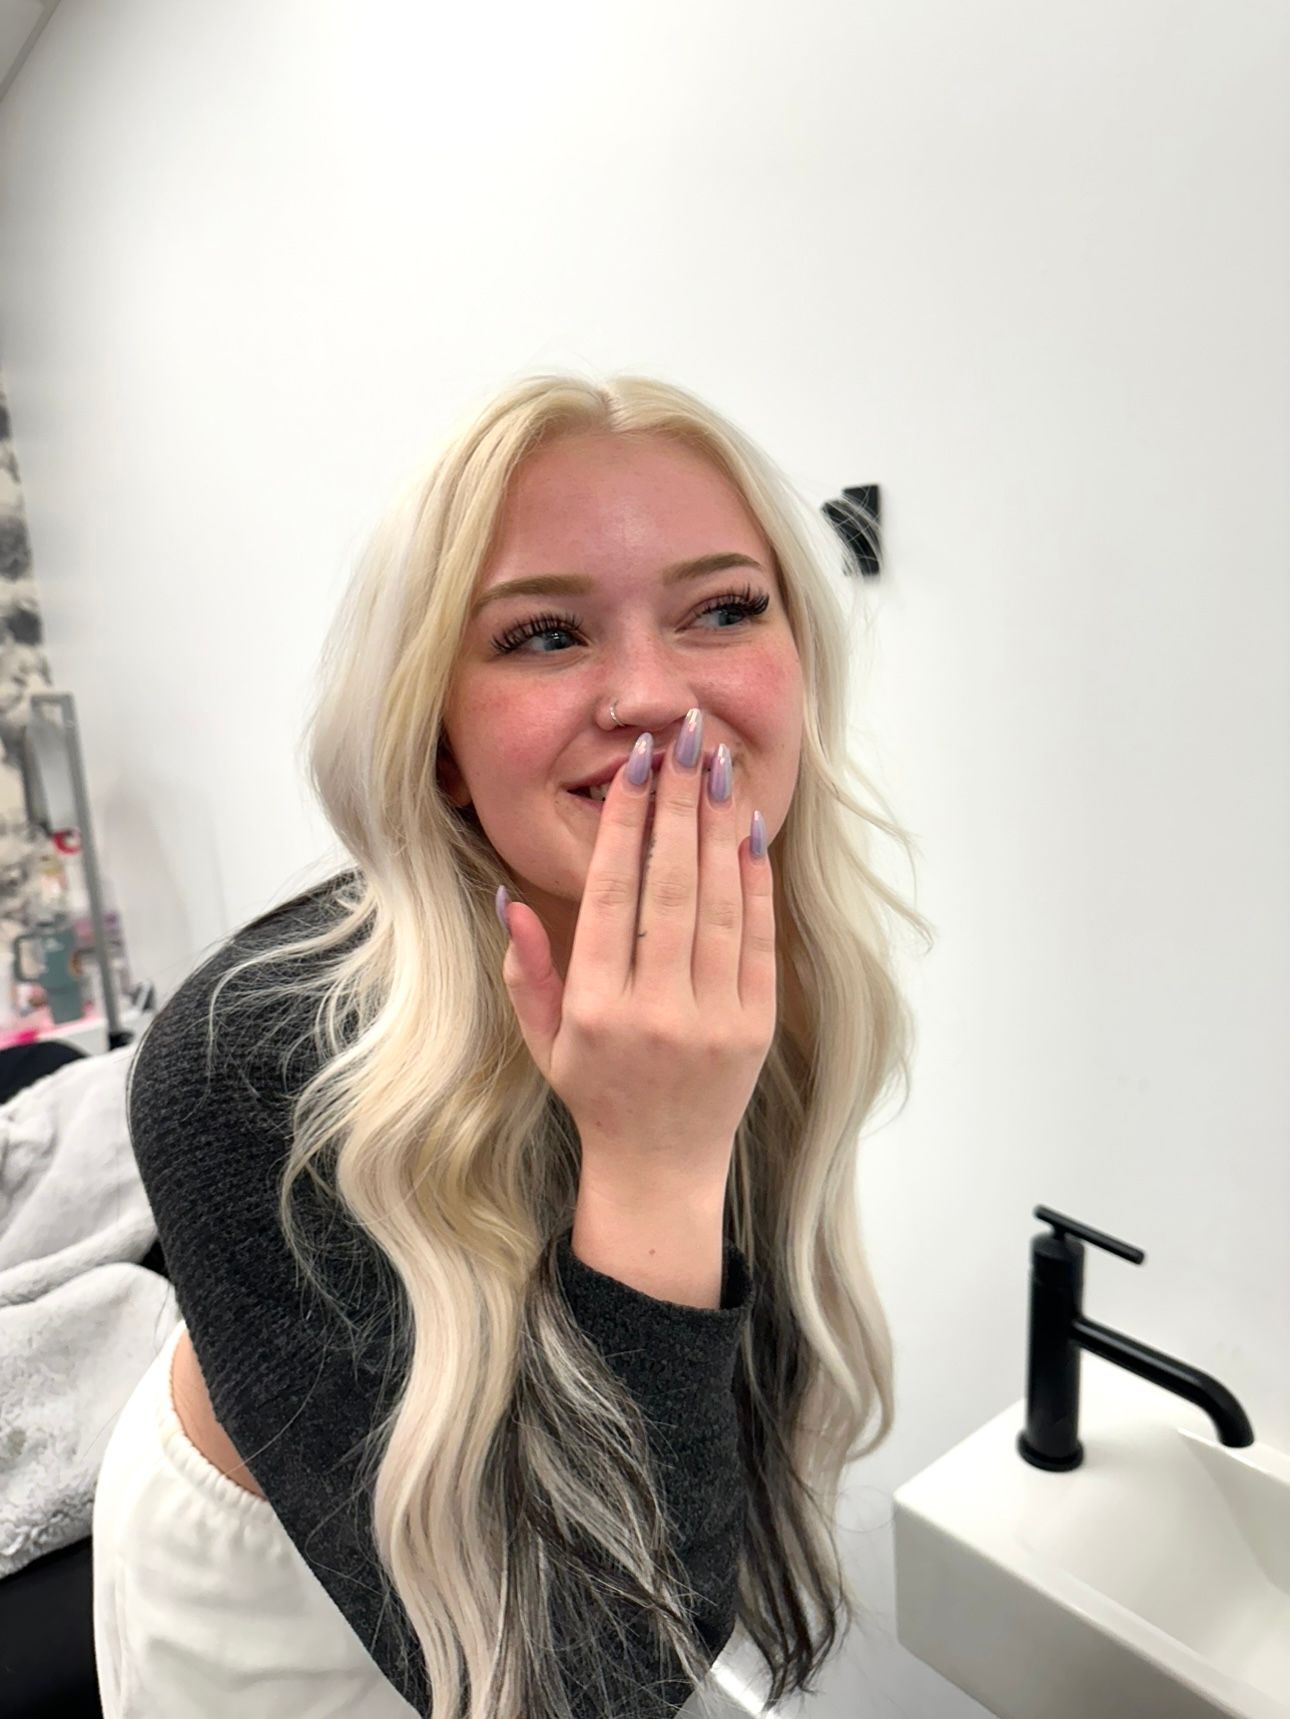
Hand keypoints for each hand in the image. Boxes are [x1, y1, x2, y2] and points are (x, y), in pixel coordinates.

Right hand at [498, 713, 776, 1193]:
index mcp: (597, 1008)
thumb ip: (525, 970)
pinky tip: (748, 829)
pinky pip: (759, 940)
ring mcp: (713, 1019)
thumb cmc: (594, 1092)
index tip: (636, 764)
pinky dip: (756, 881)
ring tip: (718, 764)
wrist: (660, 1168)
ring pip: (720, 904)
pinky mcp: (756, 1026)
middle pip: (671, 885)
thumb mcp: (542, 1038)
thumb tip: (510, 899)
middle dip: (679, 802)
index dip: (624, 823)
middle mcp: (657, 1010)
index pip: (612, 894)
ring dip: (720, 826)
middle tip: (686, 737)